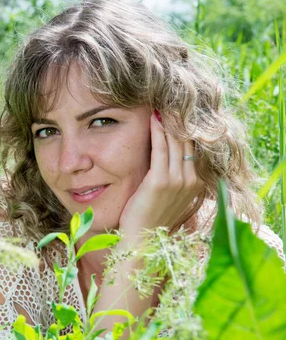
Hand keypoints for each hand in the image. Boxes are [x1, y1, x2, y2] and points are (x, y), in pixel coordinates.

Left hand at [118, 112, 203, 238]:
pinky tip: (153, 118)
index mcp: (196, 183)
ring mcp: (178, 181)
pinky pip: (160, 149)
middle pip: (188, 141)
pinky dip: (158, 131)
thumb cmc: (151, 218)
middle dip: (179, 119)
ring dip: (169, 120)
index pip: (194, 147)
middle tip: (170, 99)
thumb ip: (174, 177)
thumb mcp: (169, 196)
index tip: (179, 110)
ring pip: (176, 142)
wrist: (142, 240)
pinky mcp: (161, 182)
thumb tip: (168, 158)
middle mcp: (191, 180)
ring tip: (161, 103)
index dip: (187, 128)